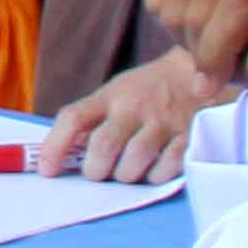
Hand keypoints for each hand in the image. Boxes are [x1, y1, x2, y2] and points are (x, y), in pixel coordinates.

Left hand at [36, 54, 202, 182]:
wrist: (201, 70)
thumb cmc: (150, 90)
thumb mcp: (119, 93)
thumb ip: (95, 120)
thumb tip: (63, 155)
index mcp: (111, 95)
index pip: (73, 117)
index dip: (54, 146)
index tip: (47, 170)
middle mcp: (135, 107)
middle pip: (103, 147)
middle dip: (95, 170)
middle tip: (99, 172)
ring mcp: (163, 122)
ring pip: (132, 163)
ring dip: (125, 175)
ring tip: (128, 170)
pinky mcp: (189, 137)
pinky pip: (164, 170)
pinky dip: (155, 177)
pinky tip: (155, 168)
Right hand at [140, 0, 247, 100]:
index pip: (238, 2)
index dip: (217, 52)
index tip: (210, 87)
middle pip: (197, 9)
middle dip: (202, 52)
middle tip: (224, 68)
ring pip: (170, 6)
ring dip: (186, 41)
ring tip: (221, 46)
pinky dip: (172, 24)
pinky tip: (206, 25)